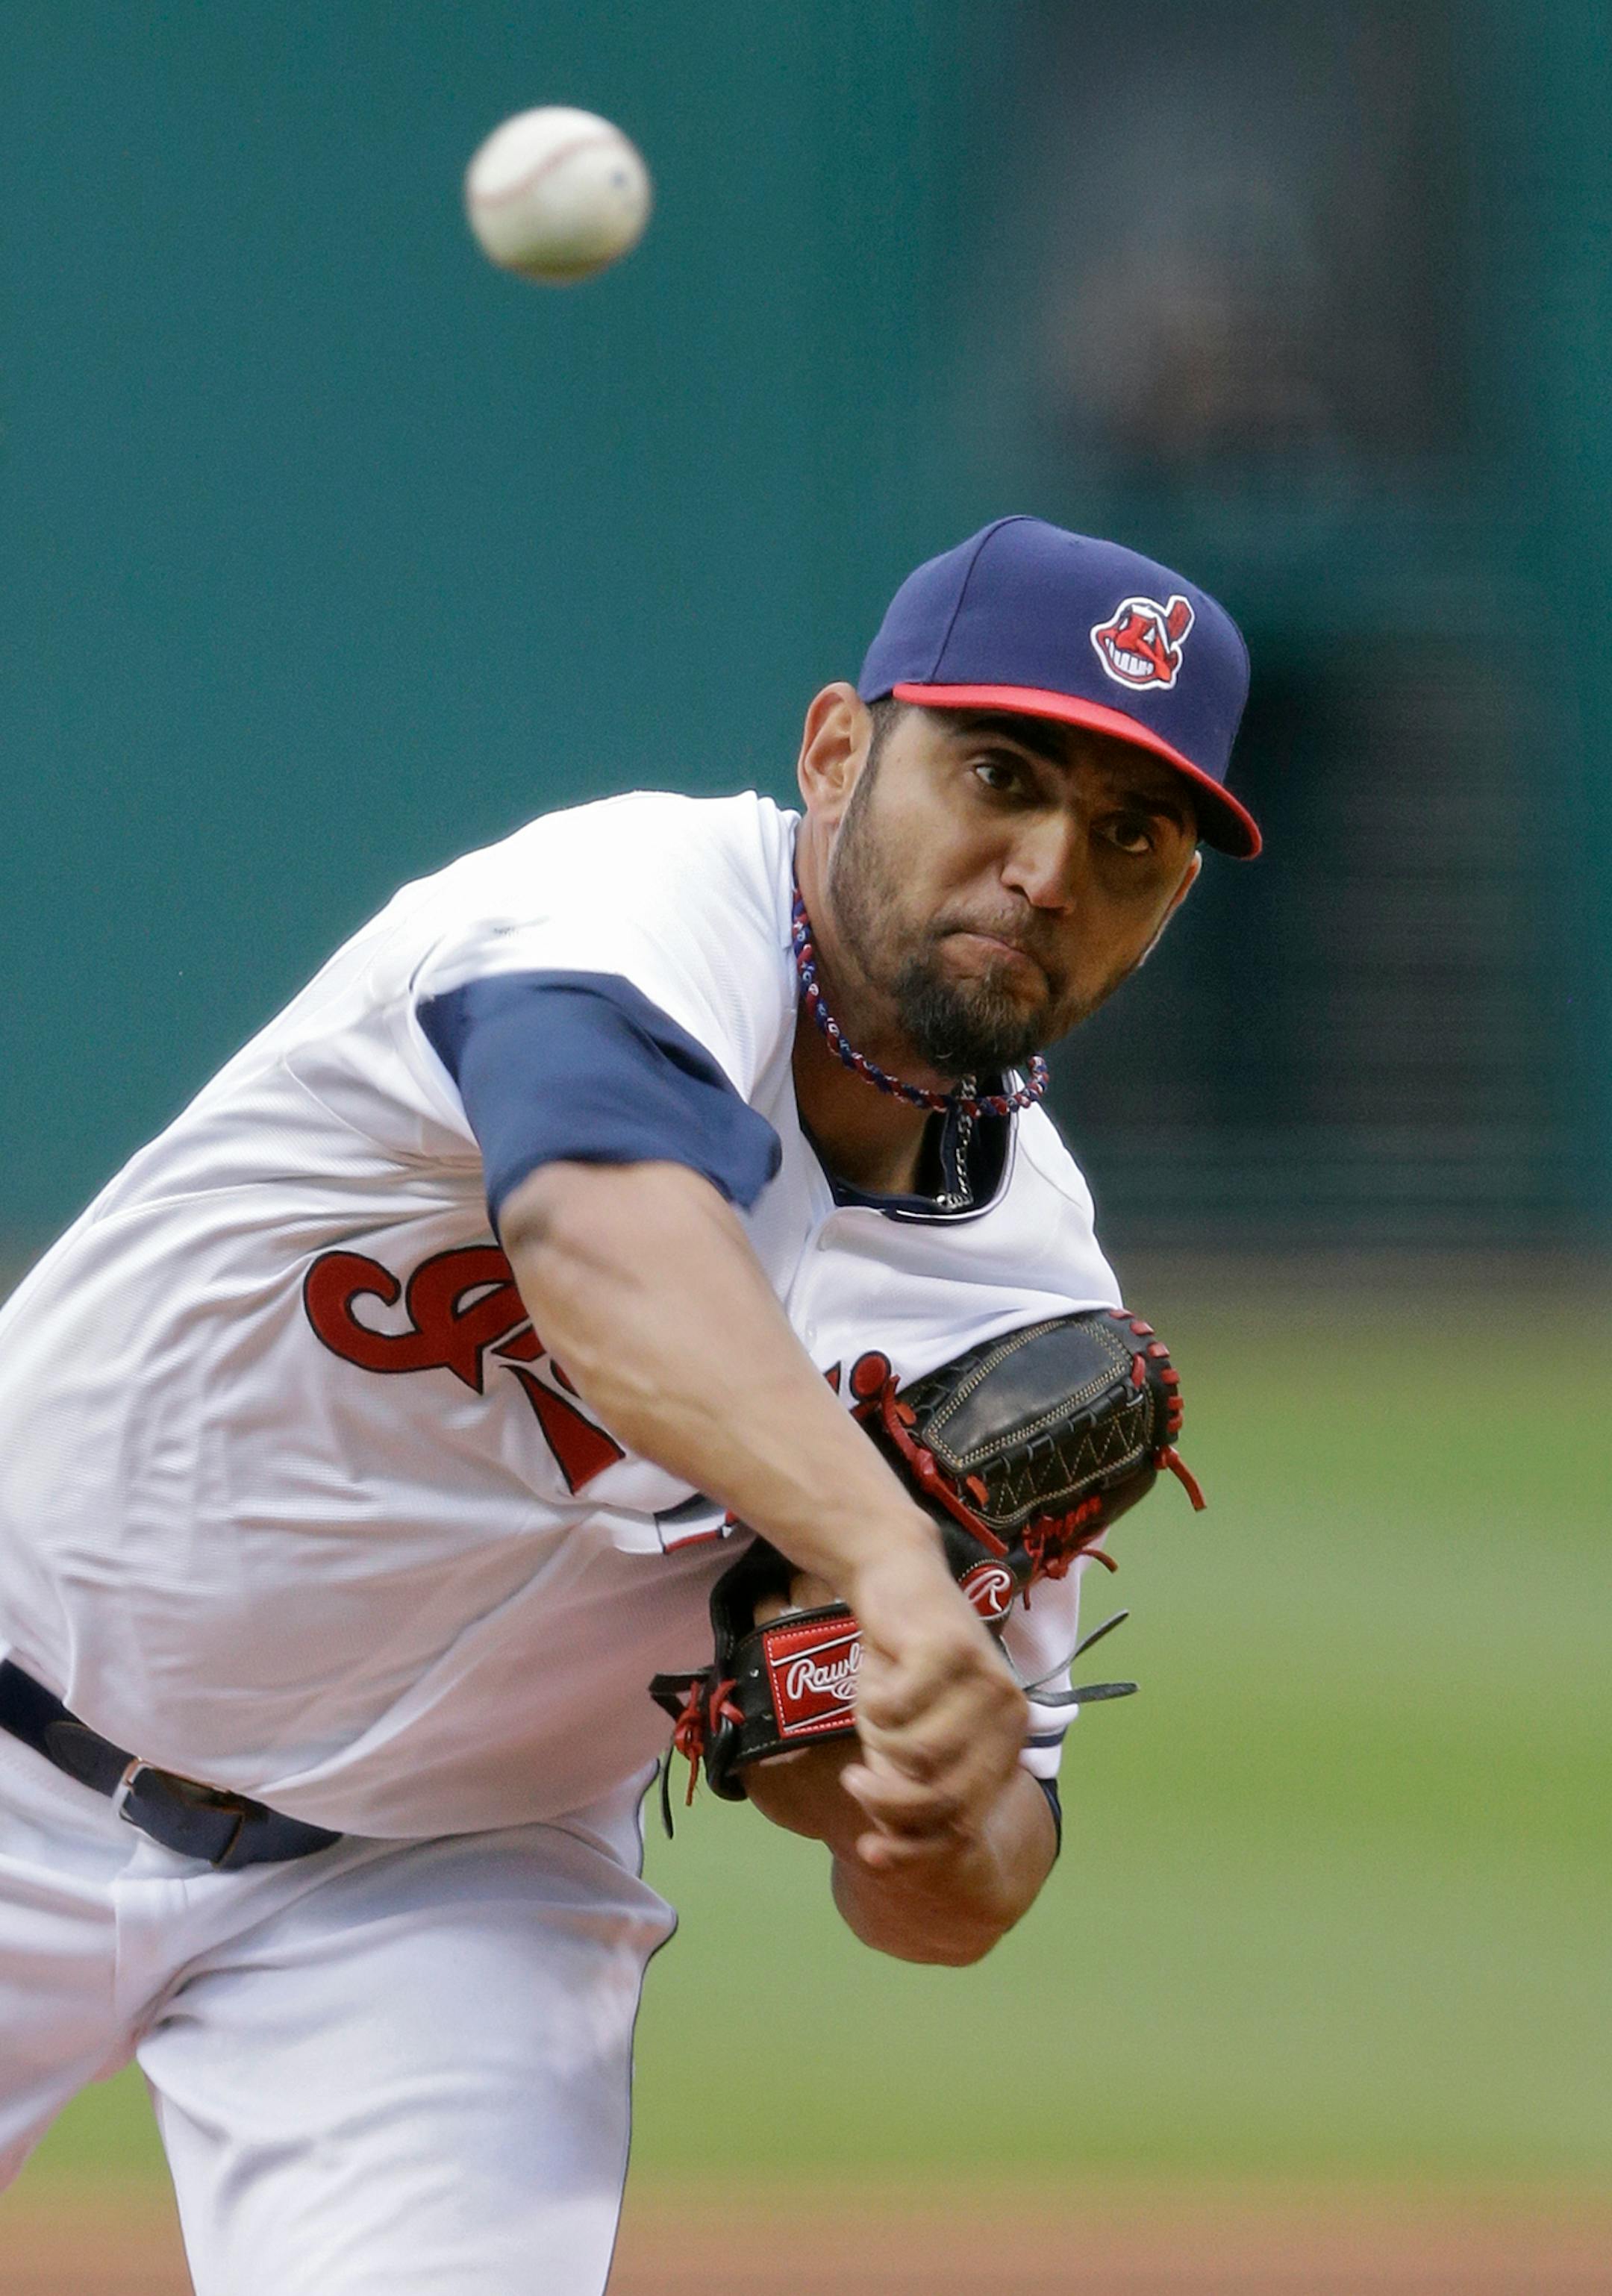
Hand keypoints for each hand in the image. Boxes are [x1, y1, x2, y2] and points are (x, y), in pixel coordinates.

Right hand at [842, 1536, 1026, 1870]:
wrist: (895, 1579)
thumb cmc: (901, 1667)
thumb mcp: (901, 1739)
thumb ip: (901, 1787)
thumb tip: (885, 1847)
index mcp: (1006, 1744)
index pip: (965, 1821)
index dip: (916, 1848)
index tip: (868, 1854)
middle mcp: (1009, 1715)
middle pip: (945, 1797)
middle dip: (887, 1802)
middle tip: (851, 1781)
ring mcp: (986, 1680)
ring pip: (920, 1756)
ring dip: (879, 1744)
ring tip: (867, 1718)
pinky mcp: (951, 1648)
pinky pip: (898, 1709)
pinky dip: (873, 1703)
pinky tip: (873, 1680)